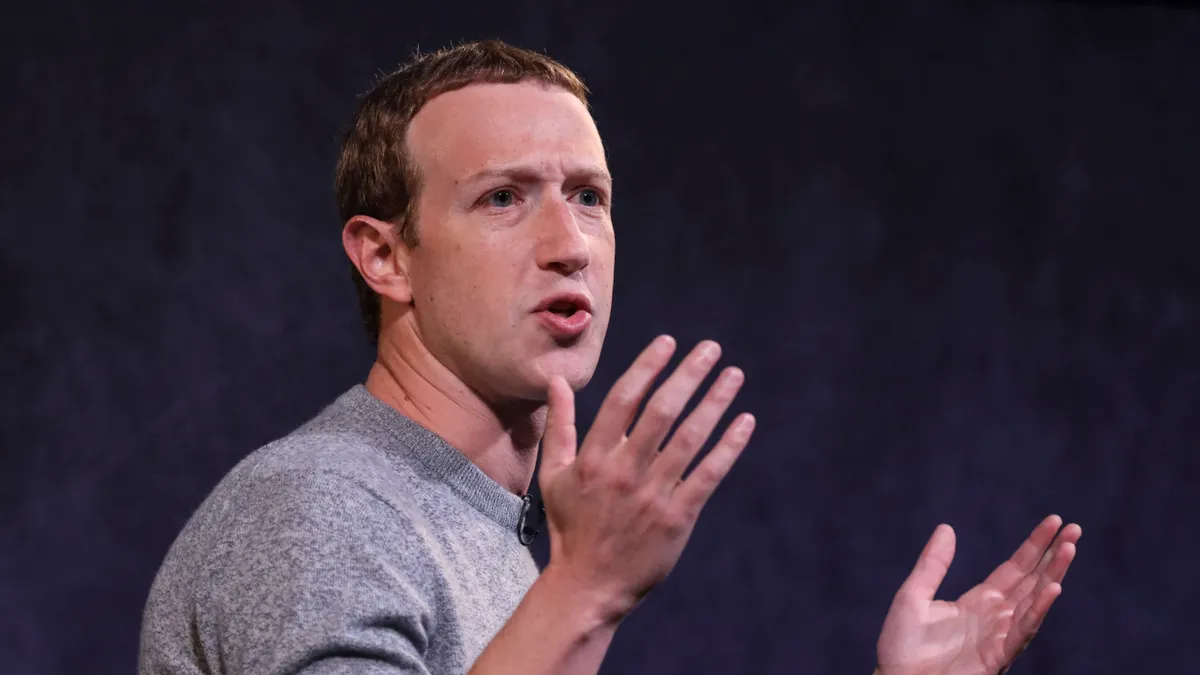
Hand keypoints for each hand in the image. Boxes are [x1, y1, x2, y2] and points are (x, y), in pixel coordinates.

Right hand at [537, 336, 755, 621]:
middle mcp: (624, 472)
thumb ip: (560, 426)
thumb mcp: (554, 476)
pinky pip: (708, 475)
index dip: (647, 367)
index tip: (669, 342)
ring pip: (690, 439)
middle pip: (661, 412)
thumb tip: (556, 381)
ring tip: (733, 374)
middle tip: (710, 347)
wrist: (589, 586)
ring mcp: (652, 496)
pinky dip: (729, 447)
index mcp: (594, 459)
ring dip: (714, 402)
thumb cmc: (570, 527)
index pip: (623, 401)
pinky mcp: (677, 518)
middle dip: (688, 375)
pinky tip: (744, 421)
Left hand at [876, 515, 1081, 674]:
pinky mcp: (997, 657)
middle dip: (1054, 555)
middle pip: (1032, 581)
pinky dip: (1038, 610)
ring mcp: (1000, 637)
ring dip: (1053, 574)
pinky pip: (1023, 631)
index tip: (1054, 521)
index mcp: (979, 601)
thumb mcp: (914, 596)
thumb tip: (947, 527)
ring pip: (1034, 602)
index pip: (1015, 569)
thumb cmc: (902, 647)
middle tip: (1075, 528)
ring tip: (1069, 548)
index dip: (1034, 546)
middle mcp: (996, 617)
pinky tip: (1054, 588)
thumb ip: (932, 564)